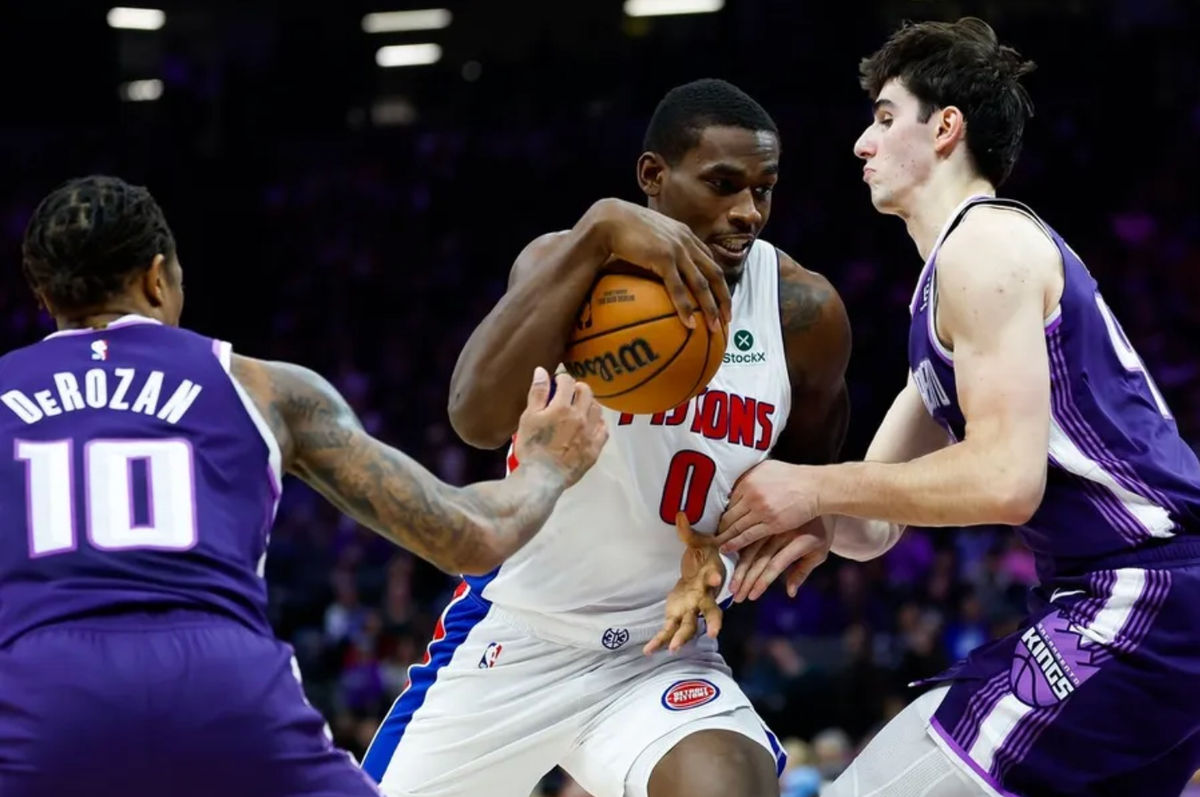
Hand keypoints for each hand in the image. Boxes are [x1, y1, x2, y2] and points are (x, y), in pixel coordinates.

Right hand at [515, 368, 607, 486]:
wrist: (541, 479)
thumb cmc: (531, 448)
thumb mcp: (528, 418)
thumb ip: (537, 393)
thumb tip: (542, 371)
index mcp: (563, 407)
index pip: (567, 381)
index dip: (561, 378)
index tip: (556, 383)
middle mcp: (581, 417)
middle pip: (586, 392)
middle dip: (577, 388)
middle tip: (568, 393)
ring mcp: (590, 433)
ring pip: (597, 409)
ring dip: (589, 404)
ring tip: (580, 408)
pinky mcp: (595, 449)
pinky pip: (604, 430)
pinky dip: (599, 423)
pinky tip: (591, 425)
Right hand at [588, 198, 730, 331]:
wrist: (610, 219)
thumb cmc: (623, 228)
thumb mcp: (649, 235)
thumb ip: (659, 247)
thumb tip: (655, 266)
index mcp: (685, 235)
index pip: (710, 260)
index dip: (718, 281)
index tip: (721, 299)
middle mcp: (686, 242)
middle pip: (715, 273)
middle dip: (724, 298)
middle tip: (727, 319)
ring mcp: (677, 249)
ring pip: (702, 283)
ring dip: (711, 307)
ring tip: (715, 327)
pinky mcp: (663, 258)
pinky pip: (678, 288)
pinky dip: (686, 307)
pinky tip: (690, 324)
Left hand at [643, 513, 725, 654]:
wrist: (704, 572)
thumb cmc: (704, 554)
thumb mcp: (697, 541)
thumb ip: (687, 532)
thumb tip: (679, 514)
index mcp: (709, 577)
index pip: (714, 578)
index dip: (715, 578)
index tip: (717, 579)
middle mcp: (704, 597)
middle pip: (711, 611)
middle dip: (713, 622)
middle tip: (715, 633)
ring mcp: (692, 610)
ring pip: (691, 627)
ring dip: (682, 638)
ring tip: (673, 649)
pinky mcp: (678, 616)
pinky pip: (669, 631)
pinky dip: (659, 641)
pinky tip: (648, 651)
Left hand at [715, 460, 819, 552]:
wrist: (815, 487)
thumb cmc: (793, 477)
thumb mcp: (767, 468)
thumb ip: (751, 476)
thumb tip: (737, 482)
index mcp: (748, 480)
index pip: (728, 500)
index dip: (721, 512)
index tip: (715, 520)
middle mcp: (751, 494)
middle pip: (729, 514)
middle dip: (719, 526)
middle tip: (710, 535)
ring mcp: (761, 510)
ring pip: (736, 526)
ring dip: (724, 537)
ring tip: (715, 544)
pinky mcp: (772, 523)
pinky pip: (748, 535)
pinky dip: (735, 543)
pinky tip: (726, 549)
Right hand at [728, 519, 830, 601]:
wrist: (821, 492)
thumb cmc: (822, 529)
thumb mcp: (819, 552)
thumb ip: (802, 572)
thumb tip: (790, 593)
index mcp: (799, 543)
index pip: (775, 566)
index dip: (762, 582)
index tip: (750, 597)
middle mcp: (783, 532)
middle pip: (758, 558)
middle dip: (743, 577)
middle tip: (733, 592)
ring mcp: (773, 520)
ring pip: (749, 543)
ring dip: (735, 562)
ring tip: (727, 576)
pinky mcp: (765, 510)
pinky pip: (745, 525)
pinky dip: (734, 539)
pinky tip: (725, 550)